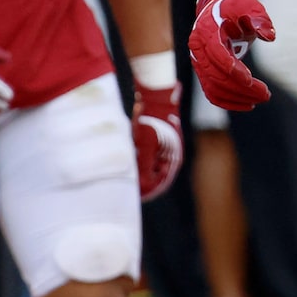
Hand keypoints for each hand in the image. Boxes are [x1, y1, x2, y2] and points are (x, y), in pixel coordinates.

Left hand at [132, 81, 182, 200]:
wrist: (156, 99)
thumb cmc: (152, 122)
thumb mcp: (146, 146)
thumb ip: (144, 167)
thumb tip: (141, 187)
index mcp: (172, 161)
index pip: (159, 185)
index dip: (145, 193)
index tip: (132, 197)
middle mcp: (170, 158)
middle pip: (155, 178)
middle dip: (141, 184)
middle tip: (125, 189)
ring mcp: (164, 150)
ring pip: (150, 168)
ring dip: (138, 173)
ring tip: (124, 176)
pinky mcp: (157, 142)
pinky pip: (147, 158)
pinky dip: (138, 162)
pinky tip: (127, 160)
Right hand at [190, 0, 274, 108]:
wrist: (219, 6)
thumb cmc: (236, 6)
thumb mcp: (250, 6)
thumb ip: (260, 19)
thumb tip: (269, 36)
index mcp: (206, 31)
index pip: (217, 55)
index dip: (233, 69)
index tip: (252, 80)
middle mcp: (198, 48)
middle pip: (216, 76)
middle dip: (241, 89)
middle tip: (266, 95)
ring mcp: (198, 61)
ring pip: (213, 88)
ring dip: (237, 98)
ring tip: (260, 99)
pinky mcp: (203, 70)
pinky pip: (211, 91)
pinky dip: (227, 101)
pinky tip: (247, 104)